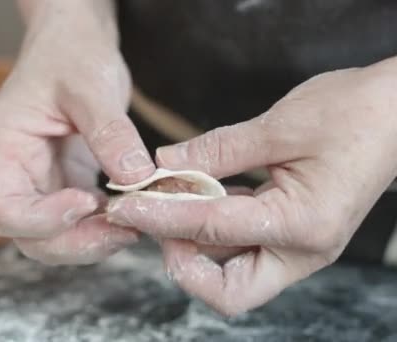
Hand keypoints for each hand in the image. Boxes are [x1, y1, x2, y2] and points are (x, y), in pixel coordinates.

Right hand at [0, 1, 153, 264]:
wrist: (73, 44)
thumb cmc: (70, 53)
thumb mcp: (91, 85)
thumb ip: (110, 132)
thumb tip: (137, 179)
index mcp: (4, 146)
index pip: (4, 207)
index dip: (43, 220)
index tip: (89, 202)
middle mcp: (16, 172)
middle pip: (28, 235)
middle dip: (75, 242)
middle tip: (124, 230)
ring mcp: (40, 181)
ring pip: (54, 237)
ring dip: (92, 241)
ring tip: (133, 223)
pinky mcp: (65, 184)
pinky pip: (78, 221)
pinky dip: (103, 226)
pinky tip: (131, 212)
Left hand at [107, 58, 396, 314]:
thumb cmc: (353, 114)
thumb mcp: (279, 126)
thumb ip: (216, 150)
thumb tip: (164, 164)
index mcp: (303, 225)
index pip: (213, 230)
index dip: (161, 216)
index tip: (125, 205)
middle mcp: (302, 250)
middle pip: (228, 292)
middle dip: (183, 263)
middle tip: (157, 220)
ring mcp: (298, 248)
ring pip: (232, 274)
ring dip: (192, 243)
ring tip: (166, 201)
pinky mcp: (290, 234)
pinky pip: (241, 246)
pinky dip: (210, 227)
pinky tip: (194, 194)